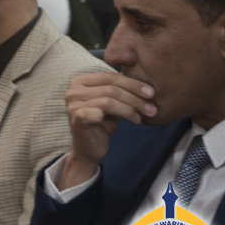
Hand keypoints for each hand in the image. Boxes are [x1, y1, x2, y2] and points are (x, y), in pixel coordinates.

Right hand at [60, 72, 154, 189]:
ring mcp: (72, 103)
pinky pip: (103, 111)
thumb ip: (120, 89)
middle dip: (135, 97)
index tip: (151, 93)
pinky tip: (134, 121)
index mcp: (80, 81)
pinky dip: (123, 115)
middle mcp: (73, 90)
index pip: (110, 76)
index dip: (132, 83)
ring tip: (143, 116)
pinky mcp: (77, 117)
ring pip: (109, 100)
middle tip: (152, 107)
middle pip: (111, 87)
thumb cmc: (102, 123)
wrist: (89, 148)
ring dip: (131, 108)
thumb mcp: (113, 102)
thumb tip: (145, 79)